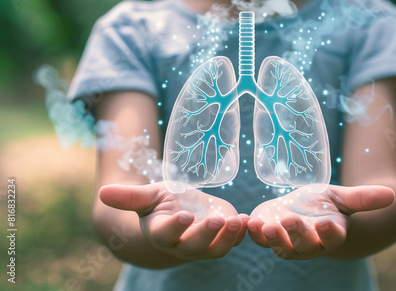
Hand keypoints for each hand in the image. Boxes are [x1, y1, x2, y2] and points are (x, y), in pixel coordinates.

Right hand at [99, 182, 247, 260]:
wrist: (180, 210)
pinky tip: (247, 221)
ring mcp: (203, 245)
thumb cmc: (162, 202)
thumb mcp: (148, 195)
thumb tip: (102, 192)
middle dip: (206, 235)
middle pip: (193, 246)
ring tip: (238, 220)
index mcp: (161, 232)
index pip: (166, 234)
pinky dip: (241, 233)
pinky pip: (232, 241)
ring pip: (216, 248)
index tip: (184, 216)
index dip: (174, 227)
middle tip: (217, 221)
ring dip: (229, 237)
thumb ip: (129, 197)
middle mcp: (182, 244)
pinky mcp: (221, 240)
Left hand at [247, 185, 393, 259]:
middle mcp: (310, 243)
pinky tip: (249, 220)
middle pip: (304, 245)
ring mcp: (287, 243)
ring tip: (265, 225)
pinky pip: (260, 238)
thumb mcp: (342, 197)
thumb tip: (392, 195)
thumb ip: (364, 198)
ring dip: (272, 238)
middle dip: (297, 234)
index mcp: (330, 233)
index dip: (328, 233)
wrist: (304, 209)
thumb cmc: (325, 203)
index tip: (324, 222)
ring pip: (280, 247)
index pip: (332, 238)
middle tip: (289, 221)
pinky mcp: (268, 235)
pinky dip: (254, 232)